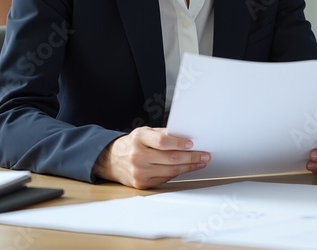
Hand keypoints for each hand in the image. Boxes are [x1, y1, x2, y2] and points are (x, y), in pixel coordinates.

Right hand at [93, 127, 209, 188]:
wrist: (112, 160)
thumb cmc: (133, 144)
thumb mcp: (144, 132)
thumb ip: (163, 134)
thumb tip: (187, 137)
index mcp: (139, 139)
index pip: (162, 141)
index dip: (179, 143)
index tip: (192, 143)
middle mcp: (137, 156)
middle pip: (170, 159)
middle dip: (191, 157)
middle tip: (205, 155)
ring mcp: (139, 172)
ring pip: (170, 171)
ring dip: (189, 167)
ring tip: (200, 162)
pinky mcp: (141, 184)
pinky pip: (164, 178)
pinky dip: (177, 174)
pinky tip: (186, 169)